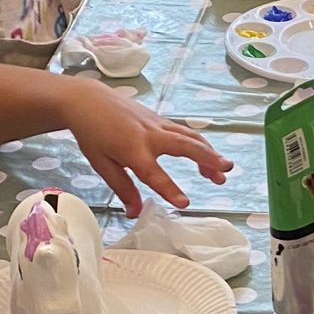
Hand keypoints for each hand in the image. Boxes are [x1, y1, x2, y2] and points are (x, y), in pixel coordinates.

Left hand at [59, 83, 229, 214]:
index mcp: (132, 150)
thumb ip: (122, 188)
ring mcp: (158, 124)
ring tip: (223, 170)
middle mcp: (149, 135)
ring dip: (209, 152)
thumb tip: (135, 213)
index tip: (185, 203)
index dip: (170, 189)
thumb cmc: (92, 133)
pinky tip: (207, 157)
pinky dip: (200, 144)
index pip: (154, 174)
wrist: (88, 100)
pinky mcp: (161, 119)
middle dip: (207, 158)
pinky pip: (185, 132)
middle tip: (225, 170)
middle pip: (184, 146)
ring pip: (190, 137)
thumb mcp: (102, 164)